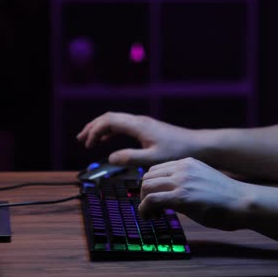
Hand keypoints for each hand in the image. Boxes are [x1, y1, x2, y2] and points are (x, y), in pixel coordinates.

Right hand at [76, 112, 197, 165]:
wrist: (197, 146)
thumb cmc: (178, 152)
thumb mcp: (153, 159)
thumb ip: (130, 158)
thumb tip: (111, 157)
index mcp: (138, 126)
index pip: (108, 121)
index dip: (94, 131)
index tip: (87, 145)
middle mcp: (139, 121)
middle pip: (109, 118)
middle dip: (93, 127)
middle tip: (80, 139)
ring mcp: (143, 123)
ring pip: (116, 120)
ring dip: (101, 128)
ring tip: (89, 139)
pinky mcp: (147, 128)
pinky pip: (123, 125)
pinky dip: (111, 131)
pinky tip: (108, 140)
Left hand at [139, 157, 253, 230]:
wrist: (243, 202)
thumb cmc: (227, 198)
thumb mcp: (203, 180)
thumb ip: (186, 183)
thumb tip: (170, 196)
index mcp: (188, 162)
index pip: (157, 169)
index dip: (151, 185)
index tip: (154, 199)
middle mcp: (182, 168)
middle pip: (147, 176)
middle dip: (144, 193)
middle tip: (151, 209)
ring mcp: (181, 181)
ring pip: (146, 186)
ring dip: (143, 202)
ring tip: (152, 214)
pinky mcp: (181, 196)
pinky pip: (151, 200)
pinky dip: (144, 210)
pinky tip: (151, 217)